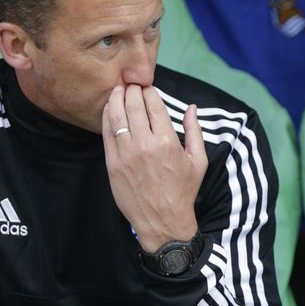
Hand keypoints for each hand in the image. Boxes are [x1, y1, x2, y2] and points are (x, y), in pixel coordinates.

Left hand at [102, 84, 207, 252]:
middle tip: (131, 84)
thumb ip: (195, 131)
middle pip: (133, 105)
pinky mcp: (112, 164)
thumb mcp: (198, 161)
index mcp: (168, 142)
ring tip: (118, 90)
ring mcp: (126, 154)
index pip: (154, 105)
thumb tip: (192, 108)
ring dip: (116, 98)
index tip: (147, 87)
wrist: (162, 221)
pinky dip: (107, 117)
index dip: (149, 91)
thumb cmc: (183, 191)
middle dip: (131, 90)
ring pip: (116, 115)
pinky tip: (109, 109)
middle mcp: (145, 145)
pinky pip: (106, 133)